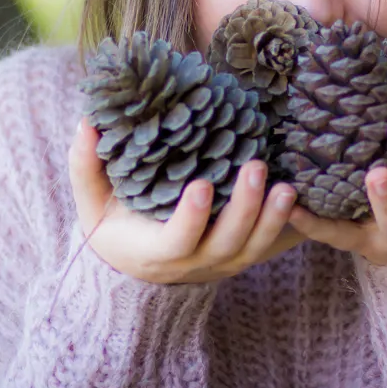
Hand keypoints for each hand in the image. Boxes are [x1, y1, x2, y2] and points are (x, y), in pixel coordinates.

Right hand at [68, 121, 304, 283]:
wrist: (134, 266)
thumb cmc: (113, 225)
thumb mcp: (92, 201)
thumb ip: (86, 165)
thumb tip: (86, 121)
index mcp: (155, 251)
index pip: (177, 241)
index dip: (191, 217)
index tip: (201, 184)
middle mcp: (193, 263)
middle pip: (226, 243)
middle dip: (244, 208)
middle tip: (255, 166)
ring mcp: (221, 262)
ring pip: (253, 247)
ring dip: (272, 217)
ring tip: (286, 185)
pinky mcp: (241, 256)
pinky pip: (268, 245)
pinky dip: (285, 224)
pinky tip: (299, 196)